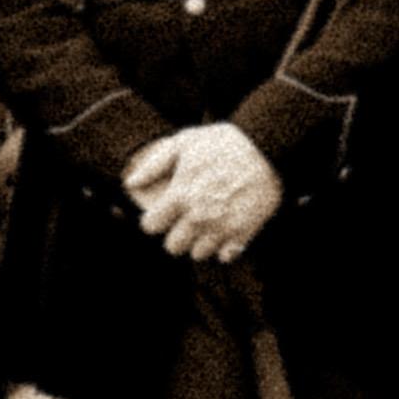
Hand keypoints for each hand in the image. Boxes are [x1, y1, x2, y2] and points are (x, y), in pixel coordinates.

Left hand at [126, 121, 283, 260]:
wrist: (267, 149)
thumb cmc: (224, 143)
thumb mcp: (185, 142)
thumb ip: (155, 164)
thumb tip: (131, 182)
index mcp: (180, 196)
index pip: (150, 226)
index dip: (154, 220)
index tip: (162, 213)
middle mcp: (197, 217)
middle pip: (172, 247)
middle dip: (175, 235)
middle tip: (185, 222)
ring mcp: (220, 228)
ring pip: (198, 254)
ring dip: (199, 242)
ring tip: (207, 225)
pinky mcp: (243, 233)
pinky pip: (225, 256)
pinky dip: (224, 248)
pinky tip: (226, 231)